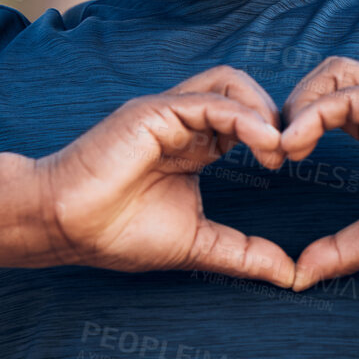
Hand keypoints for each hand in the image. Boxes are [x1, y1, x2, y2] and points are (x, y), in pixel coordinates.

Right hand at [37, 66, 293, 286]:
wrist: (64, 227)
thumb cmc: (118, 233)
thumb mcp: (198, 243)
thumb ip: (244, 253)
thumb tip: (291, 275)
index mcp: (195, 144)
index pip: (247, 119)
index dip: (276, 135)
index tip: (295, 166)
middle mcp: (183, 121)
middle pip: (244, 91)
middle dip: (278, 116)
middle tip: (295, 154)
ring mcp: (168, 112)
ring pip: (230, 83)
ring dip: (264, 110)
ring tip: (278, 149)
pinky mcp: (155, 111)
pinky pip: (210, 101)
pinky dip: (244, 117)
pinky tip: (262, 145)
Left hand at [280, 57, 358, 290]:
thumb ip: (340, 250)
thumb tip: (300, 274)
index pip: (330, 103)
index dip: (298, 123)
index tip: (278, 161)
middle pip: (327, 77)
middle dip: (293, 104)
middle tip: (274, 149)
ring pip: (333, 75)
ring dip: (298, 104)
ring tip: (283, 146)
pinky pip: (344, 96)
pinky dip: (311, 116)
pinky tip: (295, 146)